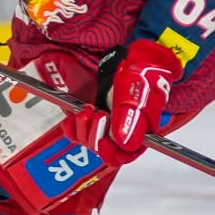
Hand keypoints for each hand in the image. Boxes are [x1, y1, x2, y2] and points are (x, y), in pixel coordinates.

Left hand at [62, 39, 181, 166]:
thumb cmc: (141, 76)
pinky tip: (75, 116)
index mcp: (141, 133)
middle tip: (96, 115)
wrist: (133, 59)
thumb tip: (123, 142)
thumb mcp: (137, 93)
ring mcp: (106, 126)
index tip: (103, 142)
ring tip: (87, 110)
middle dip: (95, 136)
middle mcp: (123, 133)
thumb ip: (130, 117)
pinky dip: (73, 127)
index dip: (112, 152)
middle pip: (105, 151)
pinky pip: (78, 133)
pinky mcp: (93, 118)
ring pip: (90, 142)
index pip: (125, 155)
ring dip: (84, 129)